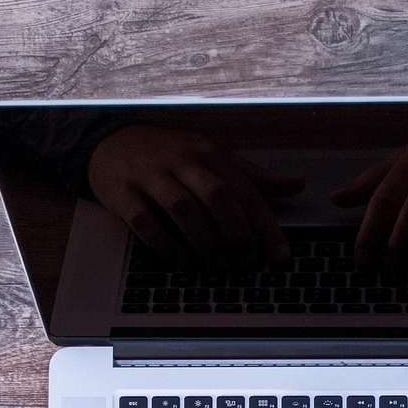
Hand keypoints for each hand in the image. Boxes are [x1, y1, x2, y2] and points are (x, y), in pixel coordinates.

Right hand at [87, 124, 304, 267]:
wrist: (110, 142)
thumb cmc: (171, 155)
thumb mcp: (213, 157)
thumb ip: (252, 176)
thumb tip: (297, 185)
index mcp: (209, 153)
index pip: (245, 190)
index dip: (265, 225)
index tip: (279, 255)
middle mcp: (182, 160)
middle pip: (217, 197)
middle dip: (237, 234)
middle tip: (246, 263)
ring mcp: (150, 175)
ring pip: (183, 209)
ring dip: (205, 242)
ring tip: (218, 266)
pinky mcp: (122, 192)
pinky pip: (145, 222)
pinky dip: (166, 245)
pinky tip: (183, 262)